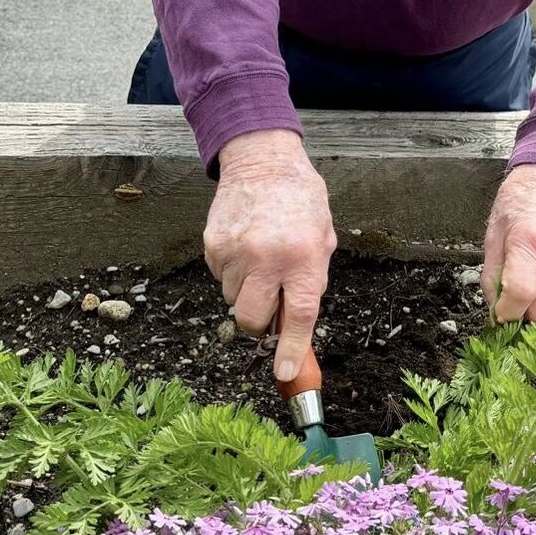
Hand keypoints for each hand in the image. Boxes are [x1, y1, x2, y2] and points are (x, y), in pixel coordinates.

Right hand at [205, 129, 335, 381]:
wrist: (262, 161)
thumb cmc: (299, 200)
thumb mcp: (322, 237)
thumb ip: (312, 279)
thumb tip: (296, 322)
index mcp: (303, 257)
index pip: (298, 316)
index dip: (292, 350)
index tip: (287, 373)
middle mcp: (267, 258)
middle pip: (253, 320)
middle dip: (260, 324)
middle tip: (270, 304)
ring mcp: (235, 253)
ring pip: (234, 300)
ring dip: (247, 291)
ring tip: (260, 260)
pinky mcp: (213, 246)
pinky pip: (220, 278)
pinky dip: (232, 272)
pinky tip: (244, 247)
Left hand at [481, 163, 535, 323]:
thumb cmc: (522, 201)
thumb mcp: (494, 233)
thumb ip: (492, 276)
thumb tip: (495, 311)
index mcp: (530, 243)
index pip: (521, 295)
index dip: (507, 311)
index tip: (500, 310)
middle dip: (525, 313)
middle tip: (514, 295)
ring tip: (532, 273)